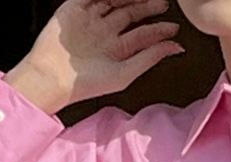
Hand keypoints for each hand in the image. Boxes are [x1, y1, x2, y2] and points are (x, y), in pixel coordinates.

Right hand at [5, 0, 182, 113]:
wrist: (53, 77)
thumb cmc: (86, 83)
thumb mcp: (125, 73)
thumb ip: (150, 58)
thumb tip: (177, 48)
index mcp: (116, 50)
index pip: (142, 36)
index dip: (159, 31)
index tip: (175, 27)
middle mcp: (105, 33)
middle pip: (131, 13)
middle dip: (147, 6)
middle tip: (163, 2)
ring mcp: (90, 19)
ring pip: (114, 0)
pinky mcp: (75, 7)